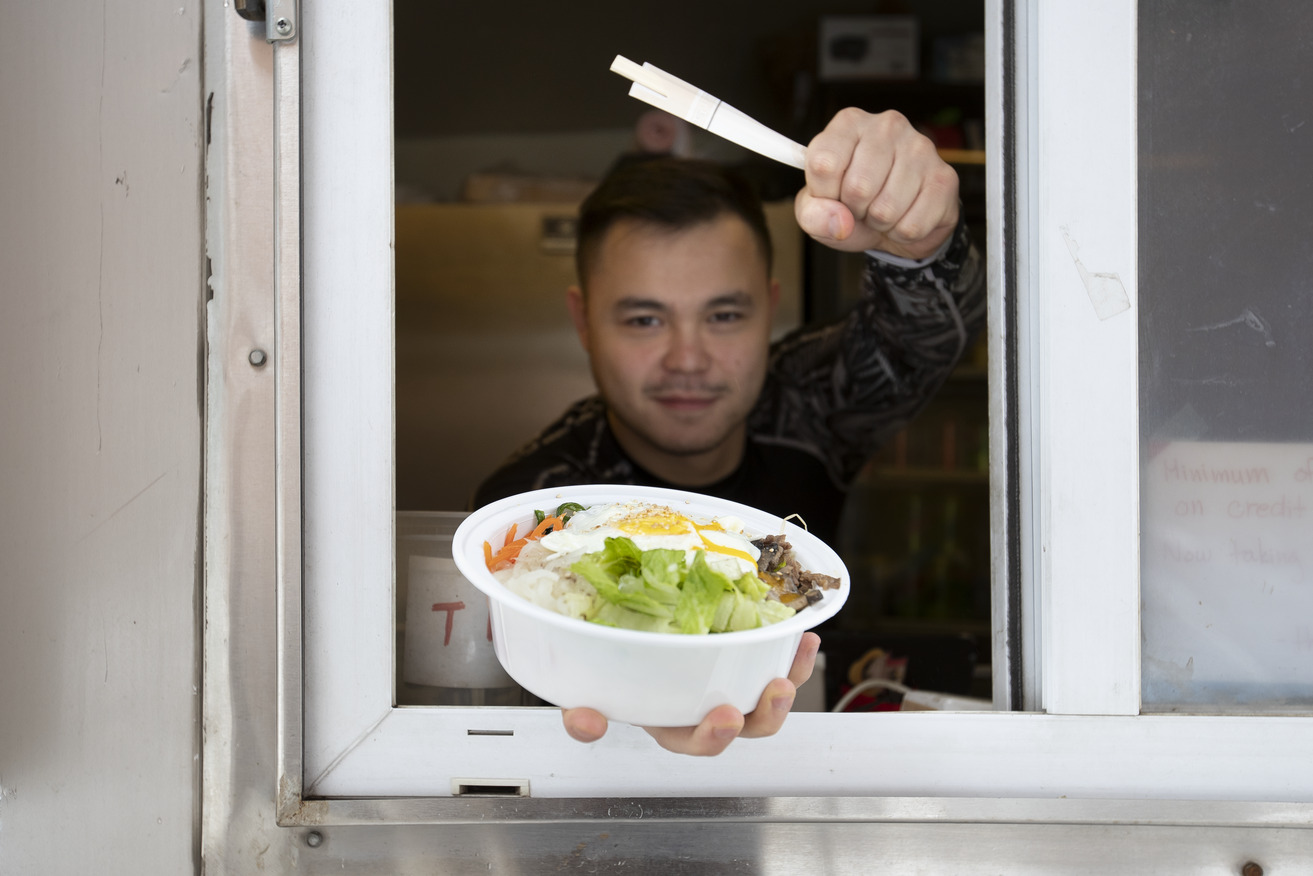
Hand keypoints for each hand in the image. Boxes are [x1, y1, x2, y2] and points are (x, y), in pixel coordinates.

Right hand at [561, 631, 820, 755]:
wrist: (617, 629)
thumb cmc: (608, 663)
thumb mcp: (586, 690)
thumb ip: (580, 712)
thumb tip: (584, 720)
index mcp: (669, 722)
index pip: (692, 741)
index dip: (710, 737)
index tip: (724, 718)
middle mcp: (703, 710)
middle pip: (741, 728)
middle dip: (759, 717)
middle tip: (772, 693)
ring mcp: (726, 685)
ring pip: (764, 702)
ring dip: (783, 692)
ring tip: (789, 674)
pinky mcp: (743, 658)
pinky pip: (776, 665)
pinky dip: (792, 656)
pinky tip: (803, 638)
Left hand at [795, 108, 959, 260]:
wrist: (898, 221)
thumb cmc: (852, 207)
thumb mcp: (817, 211)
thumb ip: (813, 215)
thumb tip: (840, 220)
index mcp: (849, 124)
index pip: (823, 162)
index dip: (823, 193)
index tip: (831, 194)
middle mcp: (887, 126)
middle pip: (857, 187)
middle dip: (854, 211)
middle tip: (861, 205)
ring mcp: (920, 148)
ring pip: (886, 210)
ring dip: (879, 223)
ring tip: (881, 209)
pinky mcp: (944, 177)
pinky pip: (911, 226)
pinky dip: (902, 233)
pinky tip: (905, 215)